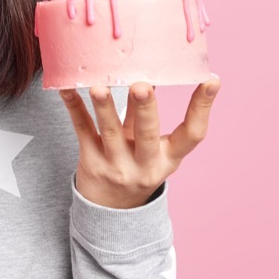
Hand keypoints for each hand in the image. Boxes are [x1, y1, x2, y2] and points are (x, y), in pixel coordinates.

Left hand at [60, 77, 219, 208]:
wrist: (109, 209)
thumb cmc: (136, 165)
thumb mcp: (153, 149)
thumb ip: (148, 115)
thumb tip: (150, 69)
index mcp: (168, 158)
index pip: (193, 134)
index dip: (203, 108)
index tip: (211, 80)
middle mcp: (145, 164)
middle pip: (147, 134)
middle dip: (145, 109)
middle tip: (142, 86)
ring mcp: (116, 164)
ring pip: (110, 132)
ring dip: (105, 107)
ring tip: (99, 87)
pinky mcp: (90, 161)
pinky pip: (82, 129)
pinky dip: (74, 107)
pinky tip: (67, 88)